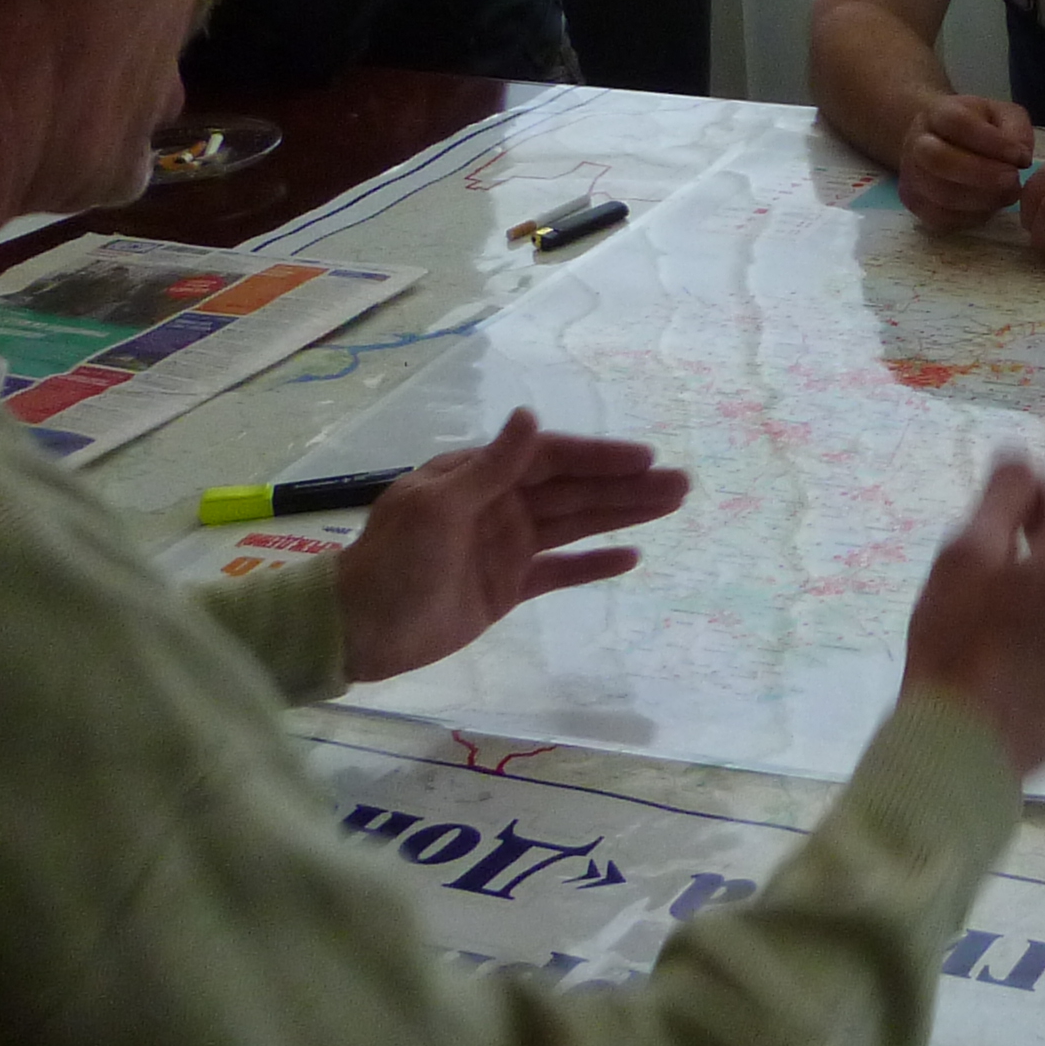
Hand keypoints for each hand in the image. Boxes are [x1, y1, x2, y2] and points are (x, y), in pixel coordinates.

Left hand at [331, 410, 690, 682]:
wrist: (362, 629)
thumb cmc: (395, 562)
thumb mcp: (439, 507)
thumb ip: (491, 466)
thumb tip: (530, 416)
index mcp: (478, 477)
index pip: (551, 458)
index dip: (599, 457)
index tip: (646, 458)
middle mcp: (499, 504)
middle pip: (573, 490)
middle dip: (626, 485)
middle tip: (682, 485)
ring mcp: (507, 546)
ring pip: (576, 524)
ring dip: (622, 515)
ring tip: (672, 507)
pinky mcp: (509, 587)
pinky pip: (561, 570)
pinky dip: (594, 564)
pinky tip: (631, 557)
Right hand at [899, 455, 1044, 772]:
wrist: (967, 751)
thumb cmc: (955, 647)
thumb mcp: (965, 556)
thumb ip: (1002, 497)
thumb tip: (1021, 456)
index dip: (1016, 501)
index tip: (984, 520)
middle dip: (1043, 546)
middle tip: (991, 575)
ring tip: (1013, 619)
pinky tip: (1037, 652)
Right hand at [901, 93, 1033, 228]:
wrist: (941, 142)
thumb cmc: (979, 128)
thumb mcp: (1004, 116)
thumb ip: (1016, 130)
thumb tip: (1020, 158)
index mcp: (938, 113)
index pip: (957, 123)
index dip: (992, 142)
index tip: (1021, 157)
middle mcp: (916, 143)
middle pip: (938, 160)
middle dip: (982, 175)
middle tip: (1013, 180)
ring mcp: (911, 175)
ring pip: (941, 194)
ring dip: (983, 199)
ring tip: (1008, 193)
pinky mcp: (915, 203)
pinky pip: (942, 217)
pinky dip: (973, 216)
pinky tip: (989, 205)